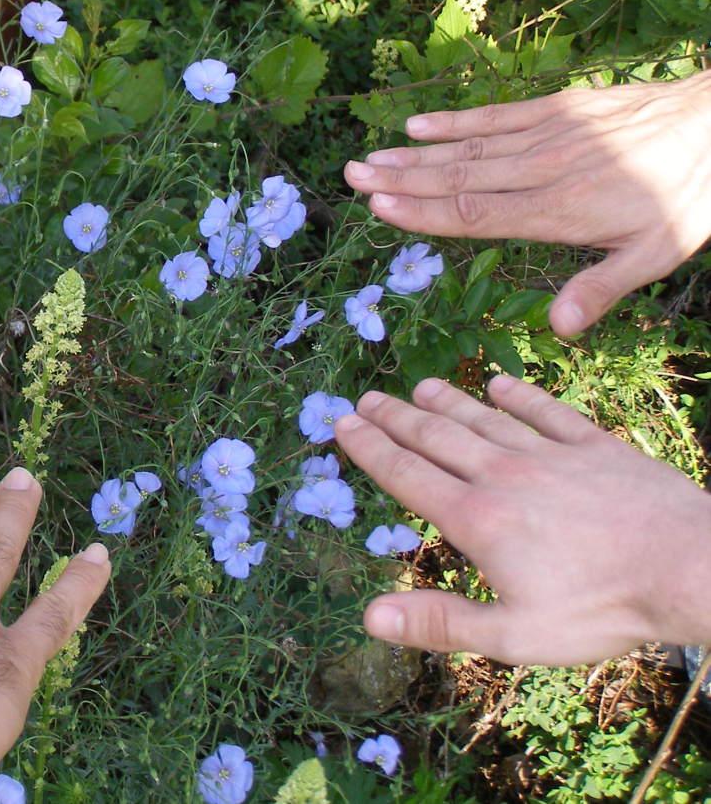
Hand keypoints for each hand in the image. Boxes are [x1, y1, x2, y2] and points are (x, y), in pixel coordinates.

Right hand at [336, 375, 710, 665]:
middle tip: (366, 397)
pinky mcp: (596, 447)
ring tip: (419, 385)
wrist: (693, 568)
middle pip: (438, 438)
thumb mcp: (516, 635)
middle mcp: (505, 476)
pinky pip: (547, 412)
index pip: (408, 476)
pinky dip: (520, 395)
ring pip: (485, 420)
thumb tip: (369, 617)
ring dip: (448, 401)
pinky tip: (500, 384)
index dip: (370, 449)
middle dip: (397, 418)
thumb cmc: (603, 610)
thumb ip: (441, 622)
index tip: (342, 423)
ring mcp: (551, 456)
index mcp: (478, 520)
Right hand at [343, 72, 710, 336]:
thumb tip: (559, 327)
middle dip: (400, 179)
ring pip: (469, 147)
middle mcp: (542, 171)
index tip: (378, 206)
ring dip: (415, 154)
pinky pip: (496, 115)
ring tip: (369, 157)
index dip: (422, 212)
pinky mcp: (558, 108)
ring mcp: (548, 135)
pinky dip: (454, 121)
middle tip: (351, 176)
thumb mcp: (658, 253)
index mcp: (559, 212)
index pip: (475, 214)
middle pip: (458, 177)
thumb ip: (602, 287)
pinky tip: (418, 125)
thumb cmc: (692, 194)